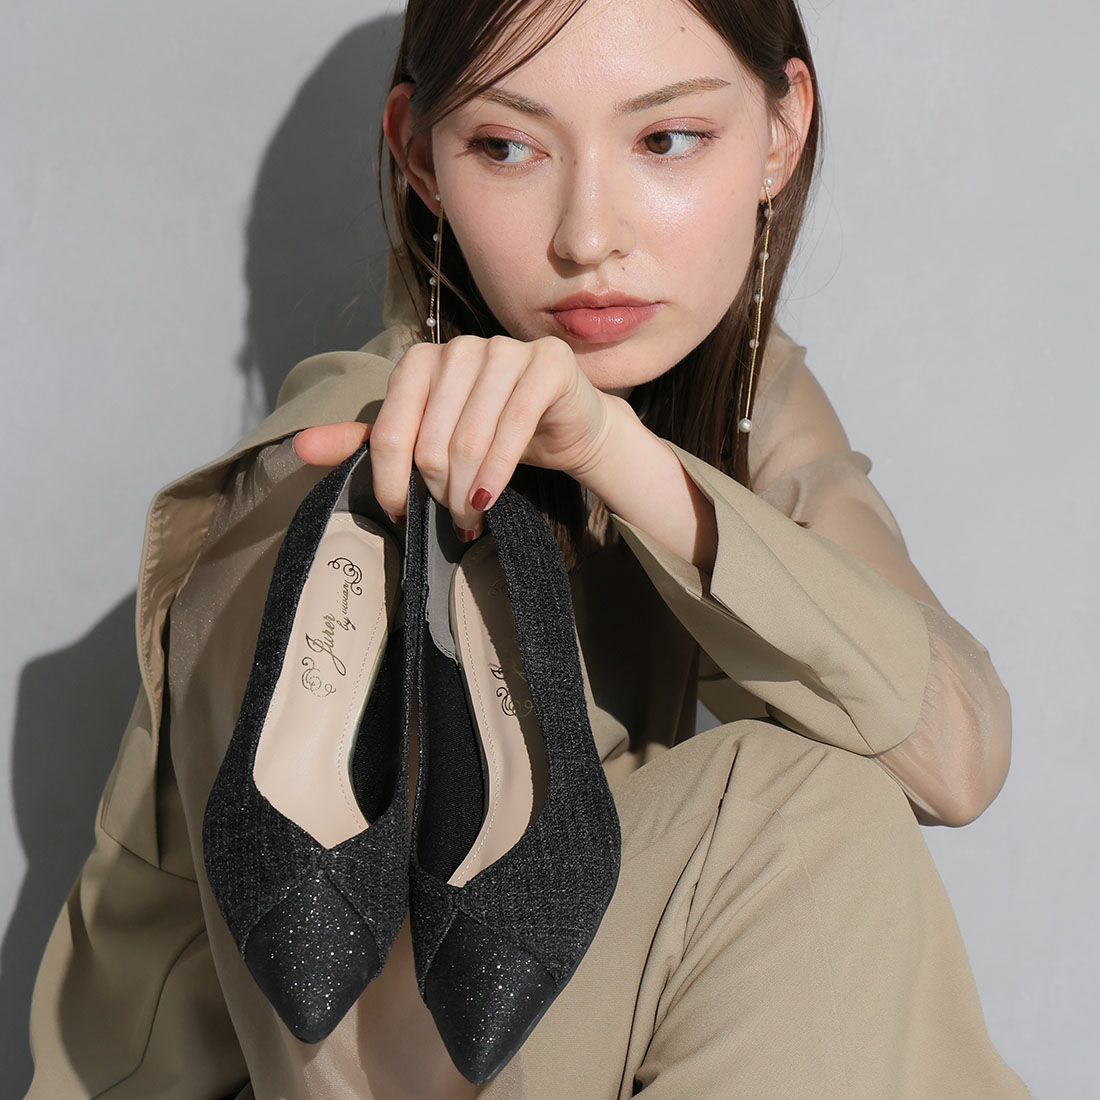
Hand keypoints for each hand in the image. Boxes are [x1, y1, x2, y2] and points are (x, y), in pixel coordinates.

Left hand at [292, 334, 616, 539]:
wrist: (565, 425)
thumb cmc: (492, 434)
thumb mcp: (427, 440)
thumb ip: (368, 442)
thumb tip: (300, 447)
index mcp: (422, 360)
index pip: (390, 428)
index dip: (389, 479)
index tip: (399, 514)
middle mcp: (461, 347)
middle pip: (431, 439)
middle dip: (435, 492)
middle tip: (446, 522)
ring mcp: (505, 350)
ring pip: (470, 437)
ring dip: (465, 492)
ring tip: (468, 520)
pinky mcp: (546, 364)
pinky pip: (513, 427)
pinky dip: (496, 475)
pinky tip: (488, 502)